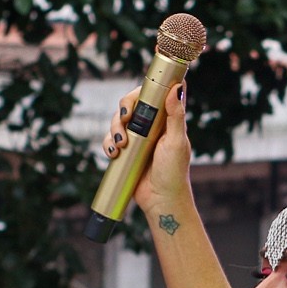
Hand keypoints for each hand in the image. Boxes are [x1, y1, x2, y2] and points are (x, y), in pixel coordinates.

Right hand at [100, 82, 192, 215]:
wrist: (161, 200)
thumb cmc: (174, 172)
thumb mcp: (177, 141)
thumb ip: (176, 115)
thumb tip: (177, 87)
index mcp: (166, 120)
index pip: (153, 94)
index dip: (143, 90)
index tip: (139, 96)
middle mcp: (151, 126)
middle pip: (131, 104)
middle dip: (124, 108)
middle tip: (126, 118)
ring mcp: (137, 138)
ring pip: (118, 121)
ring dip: (115, 128)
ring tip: (121, 144)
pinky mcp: (125, 151)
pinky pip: (110, 140)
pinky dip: (109, 143)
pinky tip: (115, 153)